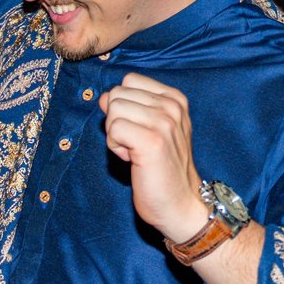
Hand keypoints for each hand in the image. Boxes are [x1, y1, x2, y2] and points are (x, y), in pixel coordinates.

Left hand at [97, 72, 208, 244]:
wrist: (180, 203)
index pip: (129, 80)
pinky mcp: (151, 141)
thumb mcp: (150, 128)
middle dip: (117, 120)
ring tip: (136, 152)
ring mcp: (163, 122)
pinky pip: (113, 129)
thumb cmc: (162, 168)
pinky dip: (115, 147)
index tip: (140, 130)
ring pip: (113, 109)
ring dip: (116, 135)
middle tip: (136, 144)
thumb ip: (130, 107)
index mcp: (175, 99)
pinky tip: (133, 160)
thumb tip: (104, 97)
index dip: (125, 105)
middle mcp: (172, 106)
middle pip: (117, 94)